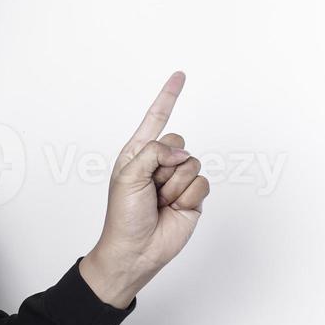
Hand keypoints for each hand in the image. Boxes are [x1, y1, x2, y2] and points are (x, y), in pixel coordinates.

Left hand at [80, 71, 209, 307]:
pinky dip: (187, 197)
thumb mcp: (128, 176)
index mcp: (138, 153)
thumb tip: (181, 151)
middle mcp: (159, 163)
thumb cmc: (123, 215)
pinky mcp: (193, 196)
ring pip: (192, 163)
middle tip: (151, 188)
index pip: (156, 118)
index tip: (180, 75)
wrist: (136, 249)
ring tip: (160, 202)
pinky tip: (175, 209)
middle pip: (178, 141)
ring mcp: (177, 179)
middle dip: (165, 164)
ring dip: (174, 185)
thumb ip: (153, 152)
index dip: (169, 96)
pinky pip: (201, 183)